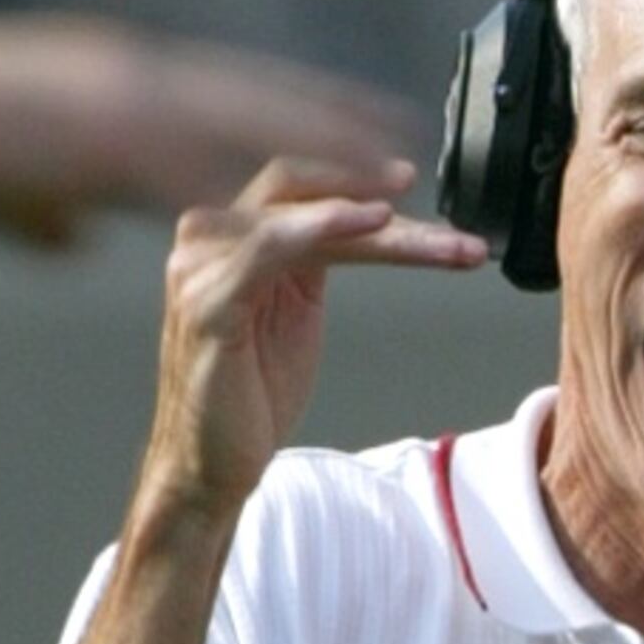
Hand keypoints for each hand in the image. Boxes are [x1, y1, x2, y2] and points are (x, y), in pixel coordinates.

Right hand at [0, 17, 426, 247]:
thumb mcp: (15, 182)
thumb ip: (53, 209)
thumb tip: (68, 233)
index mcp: (114, 91)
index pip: (222, 99)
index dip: (291, 114)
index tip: (347, 130)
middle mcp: (133, 89)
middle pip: (257, 109)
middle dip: (333, 127)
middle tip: (409, 146)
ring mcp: (130, 116)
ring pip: (258, 146)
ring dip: (331, 166)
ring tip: (400, 185)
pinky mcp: (119, 160)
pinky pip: (223, 189)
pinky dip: (286, 208)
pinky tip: (340, 225)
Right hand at [139, 156, 486, 531]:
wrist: (211, 465)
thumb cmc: (251, 395)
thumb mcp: (295, 311)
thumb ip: (316, 259)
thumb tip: (374, 223)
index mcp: (234, 238)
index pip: (298, 188)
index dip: (356, 178)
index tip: (412, 180)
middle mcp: (211, 238)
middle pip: (299, 187)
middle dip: (372, 187)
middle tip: (440, 206)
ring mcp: (203, 266)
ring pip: (300, 215)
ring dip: (379, 224)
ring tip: (439, 241)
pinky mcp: (208, 302)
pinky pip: (270, 246)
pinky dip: (323, 226)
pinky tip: (369, 223)